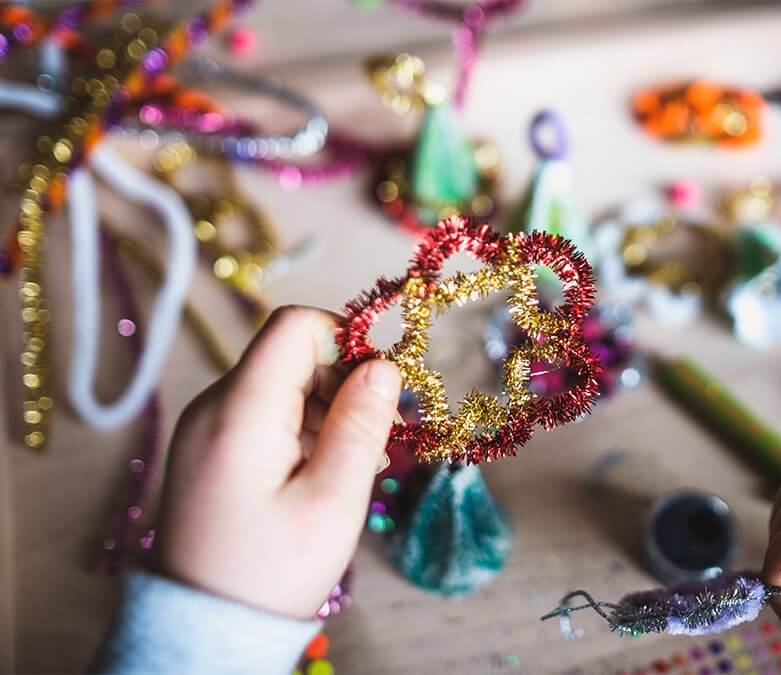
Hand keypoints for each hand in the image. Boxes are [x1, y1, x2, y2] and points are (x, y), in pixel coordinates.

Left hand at [153, 305, 400, 618]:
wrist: (204, 627)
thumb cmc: (272, 571)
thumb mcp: (332, 501)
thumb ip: (360, 425)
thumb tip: (383, 365)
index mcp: (239, 410)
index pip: (294, 325)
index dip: (345, 341)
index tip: (377, 391)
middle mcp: (214, 405)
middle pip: (290, 352)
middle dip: (342, 381)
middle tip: (376, 438)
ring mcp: (206, 425)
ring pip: (281, 381)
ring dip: (325, 407)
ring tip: (348, 465)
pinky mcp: (209, 445)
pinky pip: (264, 410)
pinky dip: (301, 427)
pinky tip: (318, 472)